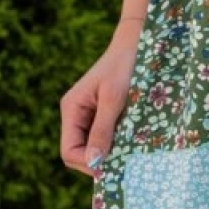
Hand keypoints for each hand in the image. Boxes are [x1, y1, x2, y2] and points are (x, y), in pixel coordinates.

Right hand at [60, 17, 142, 175]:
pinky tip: (132, 142)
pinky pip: (106, 138)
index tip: (112, 166)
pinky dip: (118, 143)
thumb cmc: (125, 65)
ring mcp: (90, 115)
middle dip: (99, 161)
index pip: (69, 151)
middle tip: (125, 162)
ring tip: (130, 151)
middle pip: (80, 153)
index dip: (87, 163)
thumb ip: (102, 129)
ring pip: (94, 148)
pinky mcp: (105, 114)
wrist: (139, 42)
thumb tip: (94, 162)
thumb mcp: (114, 98)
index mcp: (72, 109)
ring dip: (110, 153)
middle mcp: (77, 115)